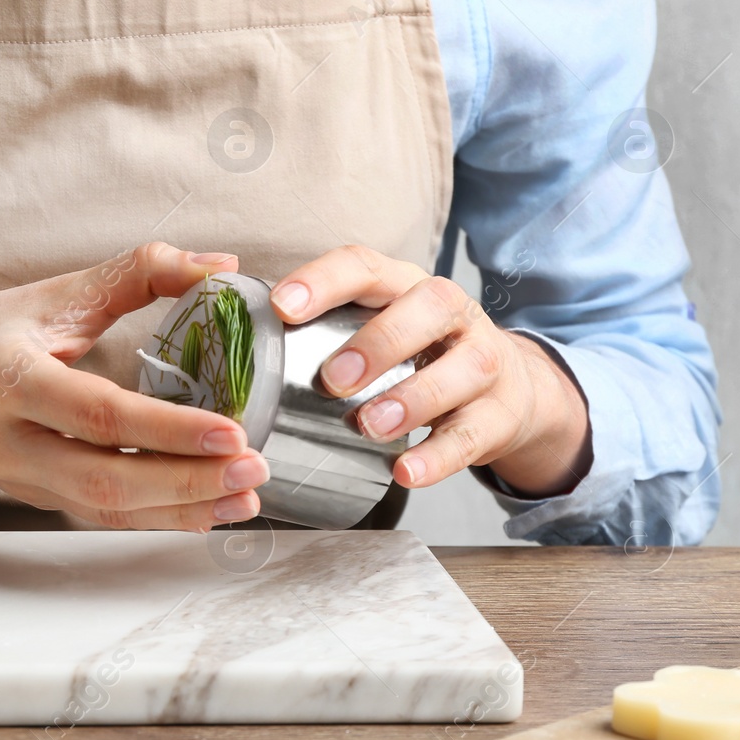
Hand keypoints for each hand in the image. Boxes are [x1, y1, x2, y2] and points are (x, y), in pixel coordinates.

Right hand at [0, 242, 269, 529]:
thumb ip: (136, 274)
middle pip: (105, 478)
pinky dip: (162, 518)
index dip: (167, 428)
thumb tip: (218, 264)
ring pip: (107, 510)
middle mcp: (11, 441)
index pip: (97, 413)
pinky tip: (210, 510)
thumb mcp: (49, 295)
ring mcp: (23, 480)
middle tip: (254, 467)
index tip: (230, 430)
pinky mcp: (37, 499)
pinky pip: (104, 517)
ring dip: (184, 510)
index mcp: (10, 379)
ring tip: (247, 495)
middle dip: (187, 481)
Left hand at [269, 245, 591, 496]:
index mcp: (403, 285)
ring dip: (412, 398)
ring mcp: (483, 361)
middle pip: (427, 307)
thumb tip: (231, 344)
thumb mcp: (372, 328)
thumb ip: (317, 331)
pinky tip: (404, 472)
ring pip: (460, 370)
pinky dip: (439, 457)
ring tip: (369, 425)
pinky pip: (473, 435)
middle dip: (378, 342)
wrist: (508, 391)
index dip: (323, 281)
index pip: (364, 266)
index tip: (282, 306)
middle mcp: (450, 313)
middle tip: (332, 379)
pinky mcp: (500, 414)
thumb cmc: (413, 356)